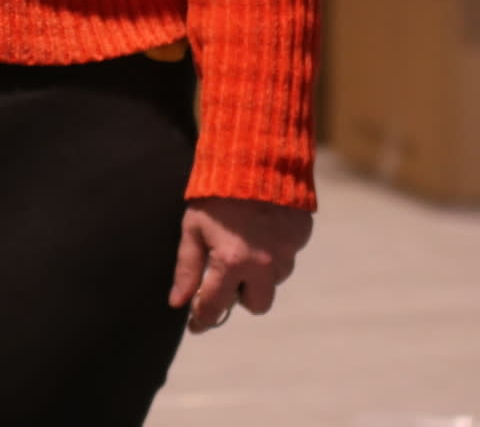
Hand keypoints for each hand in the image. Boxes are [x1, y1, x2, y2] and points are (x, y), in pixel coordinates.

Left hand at [170, 196, 311, 332]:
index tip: (195, 324)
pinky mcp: (302, 238)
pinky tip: (263, 228)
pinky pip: (288, 257)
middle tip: (228, 273)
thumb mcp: (193, 228)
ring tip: (246, 240)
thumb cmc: (216, 193)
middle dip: (241, 294)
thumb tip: (177, 302)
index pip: (215, 307)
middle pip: (255, 306)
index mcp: (231, 262)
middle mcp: (263, 265)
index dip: (201, 319)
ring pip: (274, 282)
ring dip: (260, 272)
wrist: (256, 156)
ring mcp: (287, 252)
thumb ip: (187, 268)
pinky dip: (276, 250)